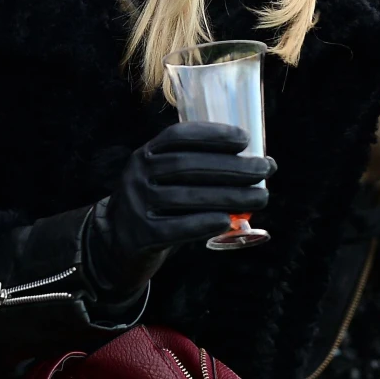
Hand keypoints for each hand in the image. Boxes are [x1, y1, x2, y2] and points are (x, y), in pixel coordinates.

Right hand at [82, 122, 274, 298]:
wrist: (115, 245)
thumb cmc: (157, 207)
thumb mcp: (165, 180)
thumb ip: (198, 171)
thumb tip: (256, 165)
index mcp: (146, 154)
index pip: (178, 136)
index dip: (212, 134)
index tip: (245, 138)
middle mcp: (138, 175)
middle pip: (187, 166)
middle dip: (231, 166)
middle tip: (264, 169)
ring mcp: (136, 204)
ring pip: (187, 197)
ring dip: (229, 196)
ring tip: (260, 197)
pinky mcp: (140, 235)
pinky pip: (176, 228)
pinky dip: (204, 223)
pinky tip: (229, 220)